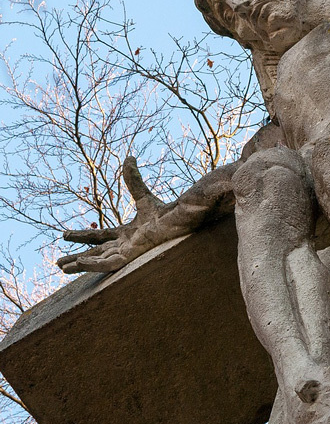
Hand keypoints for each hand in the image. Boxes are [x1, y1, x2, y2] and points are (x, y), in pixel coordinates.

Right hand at [57, 157, 168, 273]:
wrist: (178, 217)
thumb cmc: (166, 210)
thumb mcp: (142, 194)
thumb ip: (133, 179)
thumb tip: (129, 157)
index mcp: (126, 233)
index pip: (99, 237)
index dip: (81, 237)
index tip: (63, 235)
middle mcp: (125, 245)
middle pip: (95, 253)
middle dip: (76, 258)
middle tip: (58, 262)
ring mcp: (128, 253)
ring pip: (98, 262)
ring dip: (80, 264)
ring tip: (61, 267)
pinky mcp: (132, 257)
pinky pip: (109, 264)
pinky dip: (93, 264)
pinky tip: (79, 263)